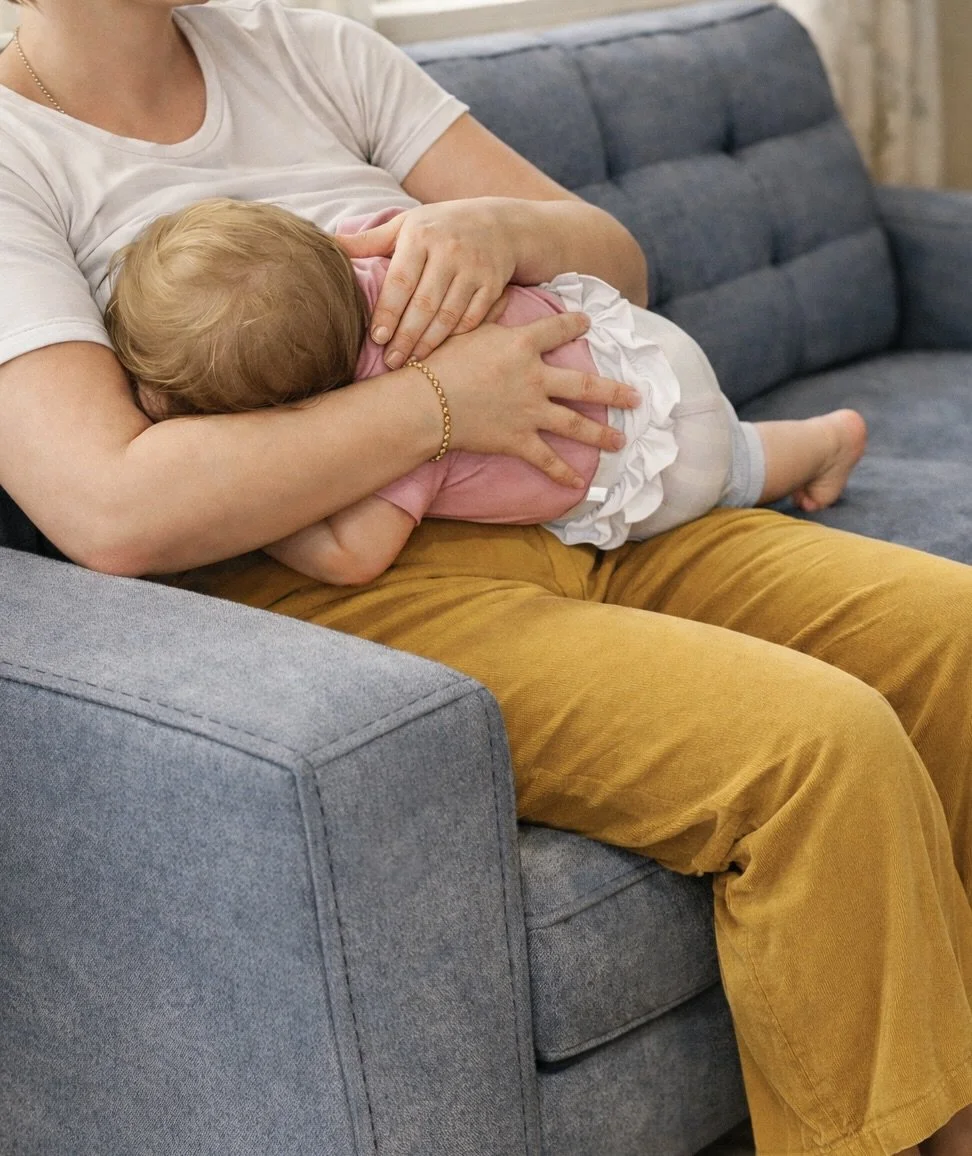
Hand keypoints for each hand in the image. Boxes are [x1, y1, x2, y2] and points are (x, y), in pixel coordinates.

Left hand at [337, 199, 516, 368]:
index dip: (388, 312)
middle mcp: (449, 251)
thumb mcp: (407, 225)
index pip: (400, 281)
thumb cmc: (441, 226)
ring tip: (412, 362)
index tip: (377, 338)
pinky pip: (472, 319)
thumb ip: (370, 240)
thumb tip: (328, 244)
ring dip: (428, 343)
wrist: (501, 224)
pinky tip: (440, 351)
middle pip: (424, 304)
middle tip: (390, 362)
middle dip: (406, 337)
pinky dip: (455, 337)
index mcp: (421, 236)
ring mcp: (474, 269)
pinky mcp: (493, 285)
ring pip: (448, 316)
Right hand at [421, 309, 641, 488]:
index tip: (588, 324)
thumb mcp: (467, 328)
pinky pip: (546, 459)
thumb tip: (502, 291)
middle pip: (584, 385)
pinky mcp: (518, 440)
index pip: (558, 330)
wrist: (425, 403)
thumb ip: (491, 311)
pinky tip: (579, 483)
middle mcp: (535, 378)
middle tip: (636, 397)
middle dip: (614, 391)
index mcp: (522, 344)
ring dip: (601, 433)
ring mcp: (530, 412)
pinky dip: (562, 473)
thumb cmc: (439, 361)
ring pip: (575, 424)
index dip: (575, 325)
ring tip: (622, 440)